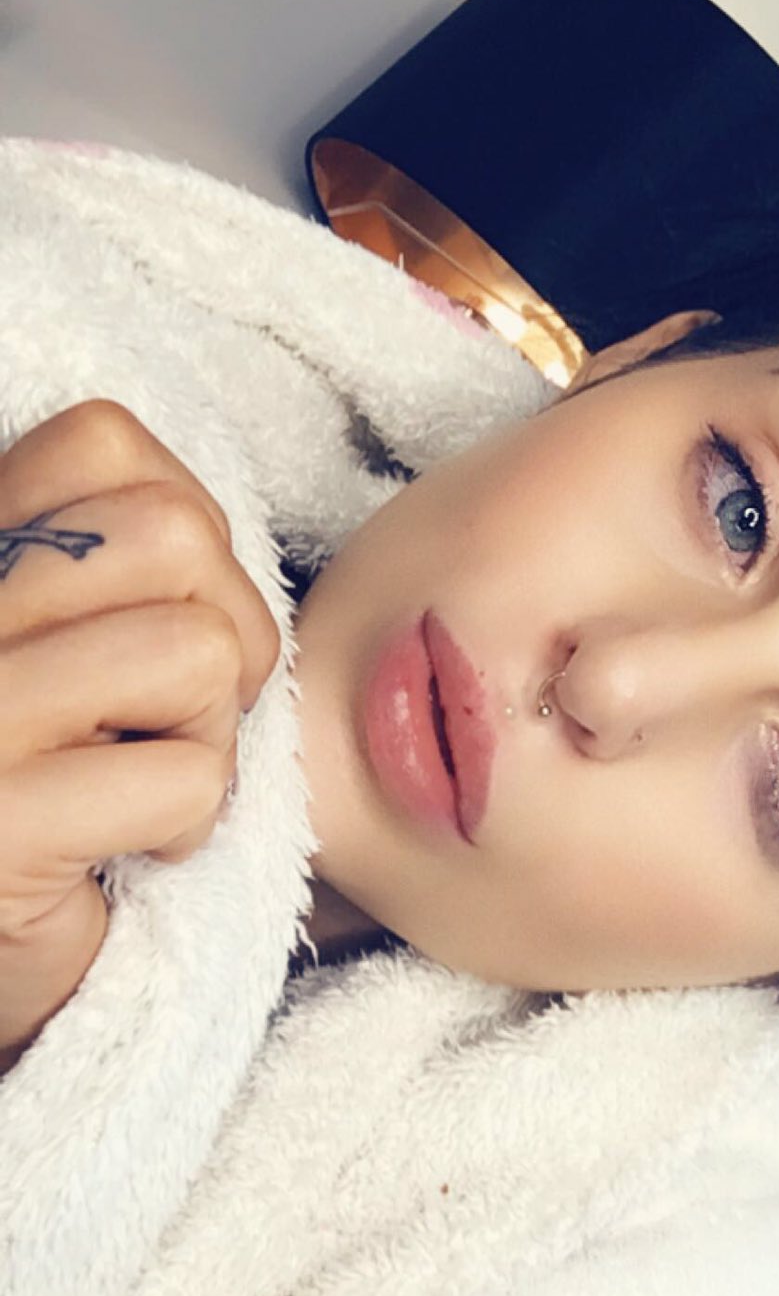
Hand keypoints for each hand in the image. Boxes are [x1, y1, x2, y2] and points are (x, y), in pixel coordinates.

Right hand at [0, 398, 280, 1062]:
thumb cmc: (41, 800)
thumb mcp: (60, 647)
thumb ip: (103, 560)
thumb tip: (206, 525)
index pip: (104, 441)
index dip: (183, 539)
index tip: (148, 627)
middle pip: (173, 534)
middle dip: (221, 635)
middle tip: (165, 721)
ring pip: (198, 649)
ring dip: (208, 736)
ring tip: (139, 785)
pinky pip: (190, 776)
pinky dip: (192, 825)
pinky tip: (128, 854)